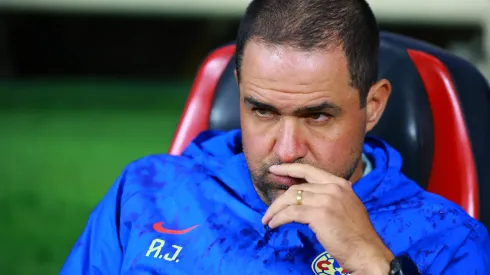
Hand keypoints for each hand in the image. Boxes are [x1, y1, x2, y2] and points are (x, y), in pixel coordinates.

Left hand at [261, 163, 393, 274]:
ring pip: (290, 199)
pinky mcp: (319, 214)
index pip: (309, 170)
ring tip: (268, 220)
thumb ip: (330, 197)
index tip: (274, 169)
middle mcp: (333, 187)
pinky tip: (274, 225)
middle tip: (268, 210)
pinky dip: (279, 219)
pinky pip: (290, 213)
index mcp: (340, 183)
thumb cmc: (357, 234)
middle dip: (278, 199)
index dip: (289, 169)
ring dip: (275, 210)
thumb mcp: (346, 206)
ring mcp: (326, 200)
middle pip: (296, 188)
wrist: (367, 251)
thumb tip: (307, 197)